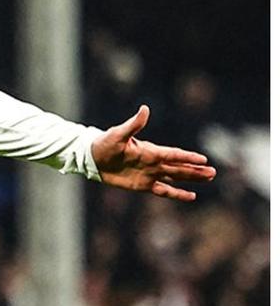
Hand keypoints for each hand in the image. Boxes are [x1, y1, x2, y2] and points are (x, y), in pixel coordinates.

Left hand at [91, 105, 215, 201]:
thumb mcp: (118, 134)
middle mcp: (153, 162)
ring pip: (176, 177)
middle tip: (214, 172)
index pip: (173, 155)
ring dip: (192, 178)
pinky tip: (191, 196)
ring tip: (209, 178)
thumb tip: (144, 109)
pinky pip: (164, 190)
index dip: (187, 157)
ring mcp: (149, 174)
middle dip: (196, 170)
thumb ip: (133, 124)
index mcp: (149, 150)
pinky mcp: (143, 185)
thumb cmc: (103, 143)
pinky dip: (177, 194)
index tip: (203, 159)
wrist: (92, 158)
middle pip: (179, 167)